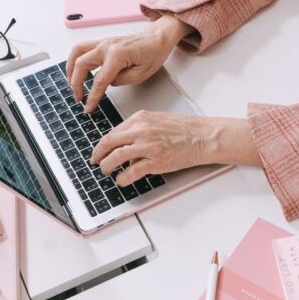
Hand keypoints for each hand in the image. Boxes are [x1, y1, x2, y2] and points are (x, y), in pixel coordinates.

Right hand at [66, 15, 192, 112]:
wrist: (156, 38)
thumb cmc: (152, 53)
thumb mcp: (141, 74)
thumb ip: (121, 81)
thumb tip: (106, 84)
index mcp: (118, 55)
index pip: (99, 80)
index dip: (92, 96)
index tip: (88, 107)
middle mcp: (106, 46)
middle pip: (81, 65)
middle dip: (76, 84)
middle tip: (79, 98)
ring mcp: (102, 42)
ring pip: (76, 52)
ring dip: (70, 69)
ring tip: (72, 84)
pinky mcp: (101, 42)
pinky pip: (81, 48)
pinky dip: (75, 60)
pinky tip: (76, 71)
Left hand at [90, 111, 261, 185]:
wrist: (203, 137)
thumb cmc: (184, 129)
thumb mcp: (157, 121)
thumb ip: (139, 129)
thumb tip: (124, 143)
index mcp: (141, 119)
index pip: (114, 132)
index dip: (102, 144)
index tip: (99, 150)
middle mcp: (142, 130)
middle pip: (110, 143)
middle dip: (98, 155)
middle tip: (96, 161)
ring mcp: (148, 146)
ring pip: (116, 157)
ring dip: (107, 166)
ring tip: (106, 171)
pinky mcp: (156, 161)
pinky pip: (131, 172)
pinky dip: (123, 178)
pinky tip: (121, 180)